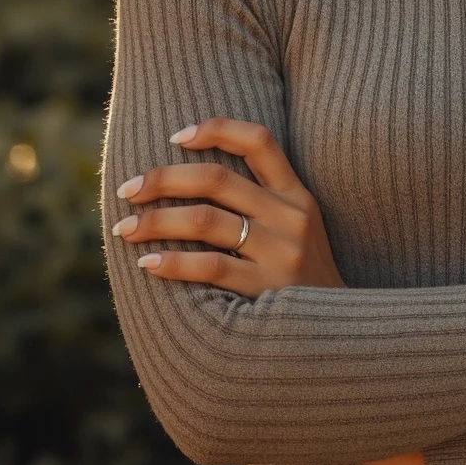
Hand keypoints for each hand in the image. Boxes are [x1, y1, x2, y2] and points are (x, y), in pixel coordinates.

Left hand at [111, 117, 346, 298]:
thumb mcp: (299, 228)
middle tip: (127, 189)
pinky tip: (148, 264)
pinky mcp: (266, 289)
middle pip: (216, 180)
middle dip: (163, 180)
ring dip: (156, 223)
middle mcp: (290, 216)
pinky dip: (173, 263)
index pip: (258, 141)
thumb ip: (261, 202)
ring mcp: (280, 252)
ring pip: (204, 221)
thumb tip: (190, 180)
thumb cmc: (303, 278)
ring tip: (125, 230)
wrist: (339, 334)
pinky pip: (209, 268)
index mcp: (297, 194)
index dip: (216, 130)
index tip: (175, 136)